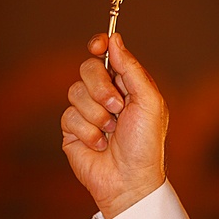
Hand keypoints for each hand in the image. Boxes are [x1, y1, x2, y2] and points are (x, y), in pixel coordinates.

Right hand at [61, 33, 167, 218]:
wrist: (130, 180)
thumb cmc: (145, 142)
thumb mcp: (148, 101)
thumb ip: (131, 68)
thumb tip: (115, 39)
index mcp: (124, 83)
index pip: (106, 54)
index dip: (99, 45)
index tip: (98, 46)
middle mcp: (104, 93)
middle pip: (87, 68)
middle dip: (101, 88)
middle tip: (117, 106)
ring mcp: (87, 109)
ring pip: (75, 91)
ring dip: (97, 114)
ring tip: (111, 131)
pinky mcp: (72, 127)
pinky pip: (69, 115)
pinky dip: (88, 131)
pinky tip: (100, 144)